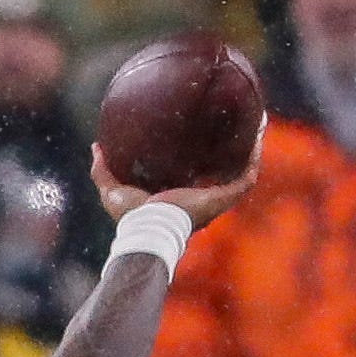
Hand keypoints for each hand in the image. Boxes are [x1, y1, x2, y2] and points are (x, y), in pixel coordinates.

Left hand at [93, 138, 261, 231]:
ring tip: (256, 128)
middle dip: (231, 155)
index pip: (195, 178)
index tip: (202, 139)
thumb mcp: (112, 190)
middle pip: (222, 175)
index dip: (201, 161)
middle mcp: (201, 200)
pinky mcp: (223, 198)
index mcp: (179, 199)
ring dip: (250, 153)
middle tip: (235, 130)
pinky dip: (254, 159)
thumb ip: (102, 170)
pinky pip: (246, 177)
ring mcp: (215, 200)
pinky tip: (259, 137)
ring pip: (240, 174)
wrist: (148, 227)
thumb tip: (96, 146)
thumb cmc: (131, 217)